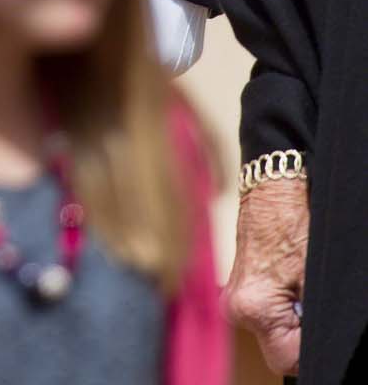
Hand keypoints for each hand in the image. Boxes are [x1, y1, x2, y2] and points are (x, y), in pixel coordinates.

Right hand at [225, 176, 308, 375]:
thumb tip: (315, 344)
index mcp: (254, 307)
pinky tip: (287, 280)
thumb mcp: (313, 276)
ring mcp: (233, 297)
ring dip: (288, 320)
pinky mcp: (237, 288)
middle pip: (277, 348)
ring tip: (296, 284)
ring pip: (271, 332)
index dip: (308, 348)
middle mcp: (236, 306)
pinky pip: (263, 314)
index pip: (287, 360)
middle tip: (307, 300)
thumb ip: (312, 319)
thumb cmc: (291, 223)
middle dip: (297, 334)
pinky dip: (279, 305)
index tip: (316, 324)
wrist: (271, 189)